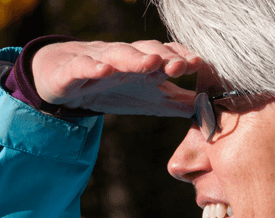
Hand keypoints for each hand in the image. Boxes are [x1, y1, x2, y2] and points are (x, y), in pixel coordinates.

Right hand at [32, 40, 200, 116]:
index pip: (165, 56)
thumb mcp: (151, 99)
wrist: (68, 81)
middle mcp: (124, 58)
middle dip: (164, 56)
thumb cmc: (115, 87)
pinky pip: (82, 67)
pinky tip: (103, 72)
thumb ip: (178, 102)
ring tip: (151, 63)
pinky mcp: (73, 71)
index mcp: (143, 65)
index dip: (181, 58)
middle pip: (145, 51)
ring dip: (135, 58)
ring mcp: (98, 62)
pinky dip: (92, 67)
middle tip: (180, 65)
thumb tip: (207, 108)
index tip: (199, 65)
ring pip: (117, 55)